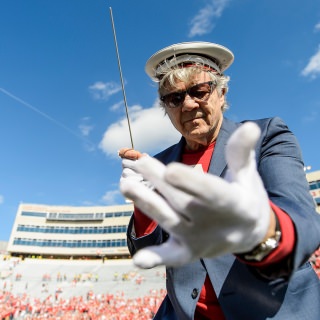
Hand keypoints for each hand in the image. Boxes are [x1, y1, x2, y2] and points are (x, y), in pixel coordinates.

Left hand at [120, 122, 270, 267]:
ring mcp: (198, 240)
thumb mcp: (248, 175)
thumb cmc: (246, 198)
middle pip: (181, 200)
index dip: (190, 182)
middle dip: (157, 181)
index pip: (209, 192)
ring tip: (125, 186)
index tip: (169, 170)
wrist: (251, 234)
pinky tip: (139, 260)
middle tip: (137, 163)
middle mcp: (213, 224)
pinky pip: (172, 256)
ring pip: (169, 220)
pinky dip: (156, 258)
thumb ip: (242, 152)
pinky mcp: (189, 252)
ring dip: (147, 204)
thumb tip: (249, 126)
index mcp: (231, 203)